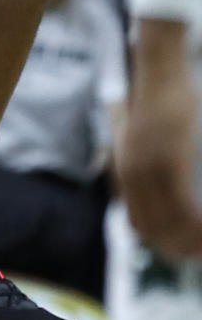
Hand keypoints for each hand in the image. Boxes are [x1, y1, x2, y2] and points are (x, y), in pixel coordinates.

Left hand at [118, 67, 201, 260]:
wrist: (159, 67)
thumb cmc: (158, 97)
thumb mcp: (141, 133)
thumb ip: (142, 161)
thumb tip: (162, 185)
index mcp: (125, 170)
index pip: (139, 224)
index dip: (161, 243)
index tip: (183, 252)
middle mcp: (131, 173)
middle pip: (152, 230)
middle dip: (179, 250)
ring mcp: (149, 168)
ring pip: (171, 224)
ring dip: (193, 241)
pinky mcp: (169, 160)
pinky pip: (183, 206)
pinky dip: (199, 225)